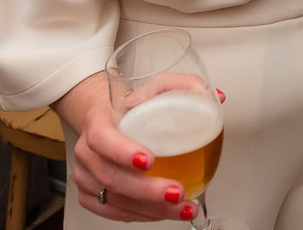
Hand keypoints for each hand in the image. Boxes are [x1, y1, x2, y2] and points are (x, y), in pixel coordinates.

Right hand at [54, 75, 198, 222]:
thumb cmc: (131, 108)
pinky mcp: (90, 195)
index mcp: (98, 121)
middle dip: (147, 190)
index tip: (149, 160)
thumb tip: (215, 97)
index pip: (103, 138)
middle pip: (111, 176)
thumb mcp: (156, 88)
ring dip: (151, 209)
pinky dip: (142, 215)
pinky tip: (164, 212)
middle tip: (177, 192)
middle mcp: (87, 151)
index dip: (123, 152)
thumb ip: (184, 86)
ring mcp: (86, 175)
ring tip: (183, 208)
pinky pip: (114, 213)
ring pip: (115, 200)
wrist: (108, 122)